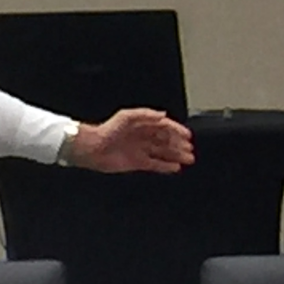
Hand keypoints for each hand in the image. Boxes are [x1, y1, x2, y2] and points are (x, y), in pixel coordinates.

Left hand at [68, 108, 194, 173]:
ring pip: (163, 152)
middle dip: (179, 144)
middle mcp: (143, 136)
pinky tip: (175, 168)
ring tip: (188, 159)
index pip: (164, 126)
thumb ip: (145, 114)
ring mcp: (140, 150)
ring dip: (176, 155)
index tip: (187, 136)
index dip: (176, 130)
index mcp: (142, 124)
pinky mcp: (137, 162)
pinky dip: (165, 166)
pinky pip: (155, 164)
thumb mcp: (126, 116)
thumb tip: (163, 114)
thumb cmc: (106, 131)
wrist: (92, 148)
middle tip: (190, 150)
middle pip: (166, 140)